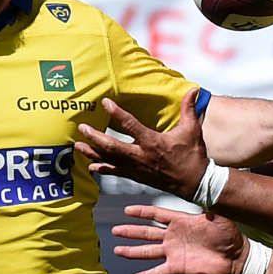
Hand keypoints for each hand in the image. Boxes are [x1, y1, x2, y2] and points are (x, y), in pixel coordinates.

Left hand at [76, 88, 209, 199]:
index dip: (116, 113)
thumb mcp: (192, 130)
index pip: (130, 125)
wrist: (194, 184)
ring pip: (109, 160)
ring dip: (92, 153)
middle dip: (95, 137)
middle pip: (111, 146)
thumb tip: (194, 89)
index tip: (105, 102)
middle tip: (82, 128)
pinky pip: (115, 172)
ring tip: (77, 146)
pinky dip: (102, 168)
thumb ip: (189, 109)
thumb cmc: (193, 155)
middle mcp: (140, 156)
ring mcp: (136, 168)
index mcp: (152, 142)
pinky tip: (91, 166)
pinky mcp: (136, 176)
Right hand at [111, 204, 247, 273]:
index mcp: (182, 222)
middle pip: (148, 232)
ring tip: (117, 250)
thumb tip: (206, 189)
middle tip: (115, 229)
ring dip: (133, 251)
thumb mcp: (220, 217)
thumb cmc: (229, 236)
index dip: (143, 213)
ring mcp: (174, 253)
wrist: (235, 258)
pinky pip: (158, 272)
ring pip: (148, 251)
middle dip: (132, 231)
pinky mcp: (178, 268)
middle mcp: (174, 236)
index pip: (158, 215)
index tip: (127, 210)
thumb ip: (210, 206)